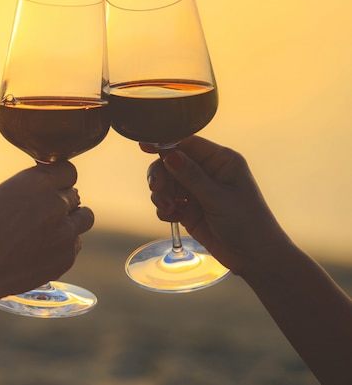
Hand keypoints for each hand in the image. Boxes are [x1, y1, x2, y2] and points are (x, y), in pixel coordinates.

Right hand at [0, 161, 93, 304]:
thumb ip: (22, 190)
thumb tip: (33, 192)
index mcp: (36, 182)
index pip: (68, 171)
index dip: (59, 179)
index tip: (52, 186)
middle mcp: (55, 203)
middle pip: (74, 195)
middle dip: (62, 202)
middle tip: (43, 215)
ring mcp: (65, 231)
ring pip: (84, 218)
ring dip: (72, 221)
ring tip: (52, 231)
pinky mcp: (67, 256)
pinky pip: (75, 244)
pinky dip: (64, 246)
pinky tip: (43, 252)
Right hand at [142, 136, 287, 274]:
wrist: (254, 256)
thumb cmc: (246, 222)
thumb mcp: (217, 196)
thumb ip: (191, 175)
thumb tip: (168, 153)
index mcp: (221, 160)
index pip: (188, 143)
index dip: (165, 143)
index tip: (145, 145)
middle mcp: (207, 172)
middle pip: (171, 163)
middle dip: (161, 175)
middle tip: (157, 188)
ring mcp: (196, 191)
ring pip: (166, 183)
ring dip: (162, 195)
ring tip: (170, 209)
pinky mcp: (189, 210)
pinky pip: (166, 202)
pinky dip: (165, 209)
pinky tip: (176, 218)